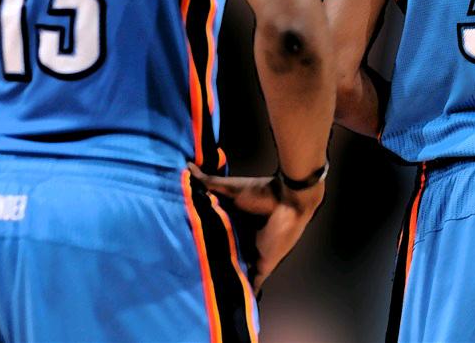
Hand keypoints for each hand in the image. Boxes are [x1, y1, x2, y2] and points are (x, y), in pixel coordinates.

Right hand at [187, 163, 323, 293]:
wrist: (289, 200)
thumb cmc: (262, 192)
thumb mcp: (231, 189)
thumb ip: (209, 183)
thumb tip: (188, 168)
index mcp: (237, 225)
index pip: (218, 239)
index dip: (205, 246)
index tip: (185, 254)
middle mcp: (245, 241)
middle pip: (226, 257)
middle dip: (213, 266)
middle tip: (190, 277)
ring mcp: (254, 255)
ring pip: (237, 272)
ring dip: (227, 281)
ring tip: (205, 295)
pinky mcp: (264, 266)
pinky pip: (254, 284)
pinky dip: (247, 295)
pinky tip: (235, 307)